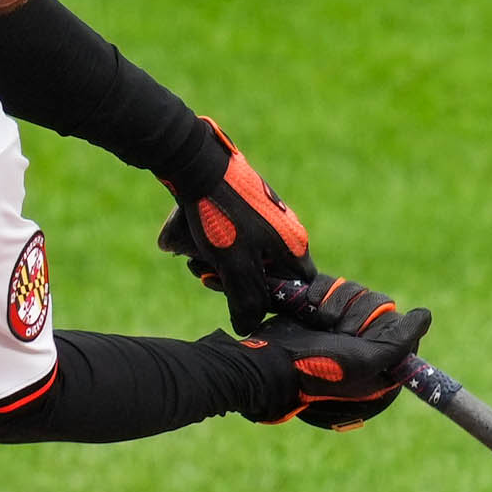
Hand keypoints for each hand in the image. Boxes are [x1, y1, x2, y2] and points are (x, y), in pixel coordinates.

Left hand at [156, 121, 313, 333]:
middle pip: (266, 272)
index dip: (275, 298)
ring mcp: (265, 213)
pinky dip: (214, 243)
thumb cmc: (221, 217)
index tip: (247, 297)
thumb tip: (247, 326)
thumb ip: (246, 301)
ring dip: (219, 263)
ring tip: (195, 258)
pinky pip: (232, 234)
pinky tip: (192, 241)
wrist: (196, 164)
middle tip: (209, 276)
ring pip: (245, 254)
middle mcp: (285, 227)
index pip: (299, 285)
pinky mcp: (244, 203)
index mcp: (293, 244)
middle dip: (235, 280)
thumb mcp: (235, 267)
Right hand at [234, 277, 428, 431]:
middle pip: (378, 303)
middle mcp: (359, 342)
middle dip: (356, 313)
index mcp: (376, 361)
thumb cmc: (320, 369)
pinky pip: (333, 284)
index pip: (397, 325)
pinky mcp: (317, 308)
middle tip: (337, 332)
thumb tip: (425, 315)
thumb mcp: (368, 360)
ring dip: (336, 303)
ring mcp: (338, 324)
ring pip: (355, 291)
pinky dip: (321, 291)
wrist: (269, 363)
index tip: (362, 334)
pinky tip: (309, 308)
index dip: (381, 324)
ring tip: (319, 323)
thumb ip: (400, 341)